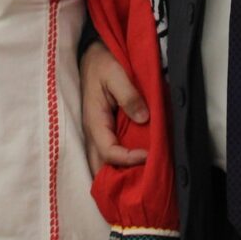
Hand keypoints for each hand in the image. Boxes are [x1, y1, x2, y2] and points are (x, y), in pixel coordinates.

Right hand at [80, 40, 148, 176]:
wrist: (93, 54)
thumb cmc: (103, 63)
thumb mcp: (116, 73)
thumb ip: (129, 95)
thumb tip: (143, 118)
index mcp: (94, 120)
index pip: (109, 151)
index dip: (128, 158)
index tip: (148, 154)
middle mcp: (92, 132)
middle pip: (98, 167)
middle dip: (115, 180)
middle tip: (138, 185)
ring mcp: (95, 134)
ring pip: (100, 164)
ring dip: (115, 175)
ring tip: (136, 183)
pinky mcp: (101, 131)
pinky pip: (106, 155)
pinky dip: (116, 166)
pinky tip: (132, 169)